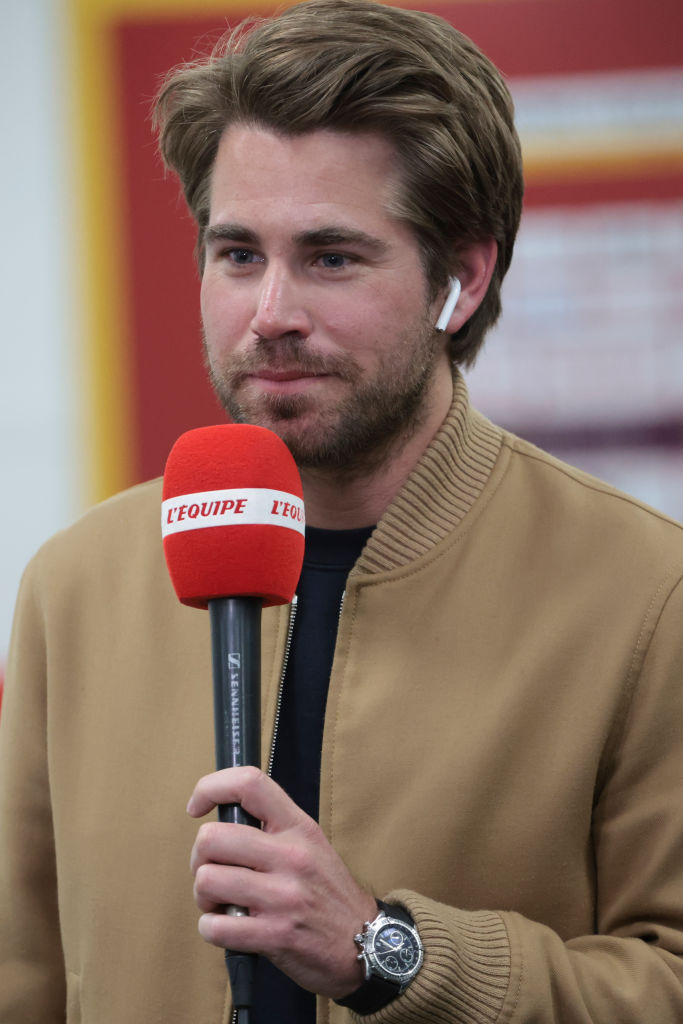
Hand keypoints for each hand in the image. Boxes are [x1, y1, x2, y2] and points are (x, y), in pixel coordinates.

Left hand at [187, 766, 377, 997]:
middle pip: (212, 838)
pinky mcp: (275, 935)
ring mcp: (283, 896)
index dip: (211, 788)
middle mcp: (291, 856)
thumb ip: (272, 828)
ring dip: (204, 897)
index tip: (197, 806)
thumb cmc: (329, 894)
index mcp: (298, 827)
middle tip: (213, 871)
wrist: (368, 943)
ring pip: (207, 881)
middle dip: (199, 859)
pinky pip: (215, 927)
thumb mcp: (311, 845)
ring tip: (222, 904)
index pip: (249, 784)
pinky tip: (228, 928)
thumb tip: (221, 821)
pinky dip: (211, 929)